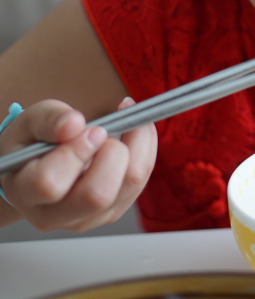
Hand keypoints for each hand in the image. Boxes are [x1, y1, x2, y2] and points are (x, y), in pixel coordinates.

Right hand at [0, 98, 156, 231]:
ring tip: (126, 121)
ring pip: (130, 185)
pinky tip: (133, 131)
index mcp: (25, 193)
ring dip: (137, 145)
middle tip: (102, 131)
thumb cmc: (31, 145)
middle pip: (98, 195)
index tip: (88, 129)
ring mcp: (88, 218)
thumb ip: (49, 120)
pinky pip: (140, 181)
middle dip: (112, 153)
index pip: (50, 183)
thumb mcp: (29, 123)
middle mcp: (56, 215)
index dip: (75, 152)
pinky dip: (144, 149)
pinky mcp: (112, 211)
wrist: (35, 168)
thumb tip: (74, 123)